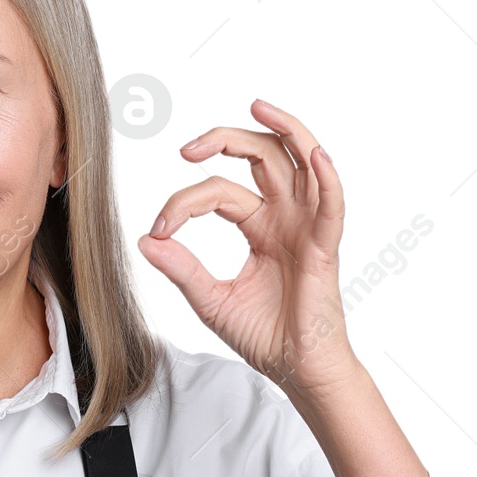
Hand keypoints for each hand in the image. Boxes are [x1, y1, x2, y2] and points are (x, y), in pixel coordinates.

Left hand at [136, 98, 360, 396]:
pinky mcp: (325, 247)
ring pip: (301, 162)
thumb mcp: (209, 298)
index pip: (218, 192)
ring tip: (258, 105)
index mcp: (260, 226)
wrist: (296, 371)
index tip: (159, 230)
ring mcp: (307, 227)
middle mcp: (285, 218)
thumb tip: (145, 240)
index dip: (184, 204)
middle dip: (226, 139)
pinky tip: (312, 156)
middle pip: (262, 157)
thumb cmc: (263, 336)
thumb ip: (181, 268)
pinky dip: (326, 177)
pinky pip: (331, 204)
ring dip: (285, 129)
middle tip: (189, 148)